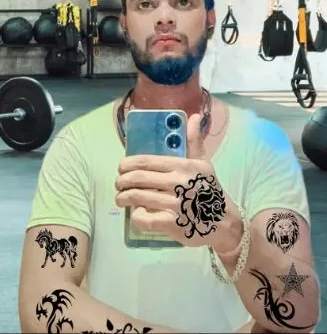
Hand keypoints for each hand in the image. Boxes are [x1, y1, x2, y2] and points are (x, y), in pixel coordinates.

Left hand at [115, 113, 239, 249]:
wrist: (224, 223)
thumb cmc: (209, 190)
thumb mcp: (203, 164)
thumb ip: (194, 142)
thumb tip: (194, 117)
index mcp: (183, 165)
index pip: (147, 161)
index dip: (128, 164)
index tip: (121, 167)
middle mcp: (178, 182)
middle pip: (138, 179)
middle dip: (122, 181)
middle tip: (118, 184)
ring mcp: (175, 204)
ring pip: (138, 197)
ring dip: (123, 198)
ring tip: (120, 199)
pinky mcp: (173, 225)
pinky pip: (145, 219)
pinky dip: (135, 216)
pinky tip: (135, 214)